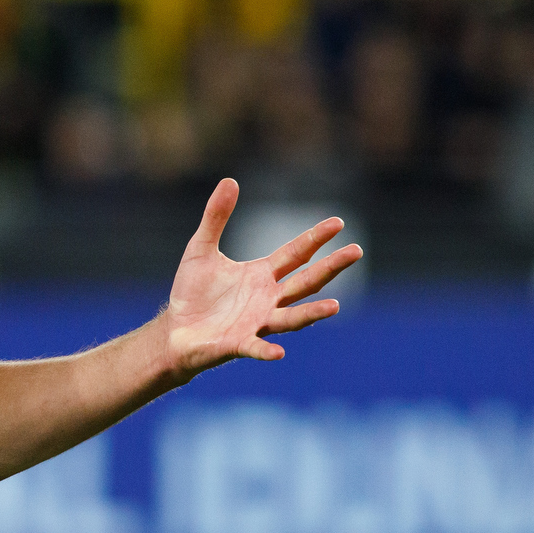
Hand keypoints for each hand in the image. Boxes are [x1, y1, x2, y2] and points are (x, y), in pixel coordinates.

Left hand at [162, 179, 361, 379]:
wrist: (176, 330)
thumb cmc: (193, 292)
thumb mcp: (201, 248)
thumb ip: (216, 217)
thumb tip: (230, 180)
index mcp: (262, 276)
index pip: (296, 254)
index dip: (316, 238)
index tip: (338, 222)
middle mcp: (268, 299)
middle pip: (306, 282)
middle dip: (331, 268)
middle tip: (357, 251)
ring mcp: (257, 323)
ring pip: (291, 318)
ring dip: (312, 313)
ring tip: (335, 307)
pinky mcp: (238, 344)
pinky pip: (256, 347)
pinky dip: (267, 350)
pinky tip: (278, 352)